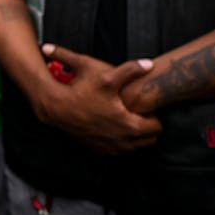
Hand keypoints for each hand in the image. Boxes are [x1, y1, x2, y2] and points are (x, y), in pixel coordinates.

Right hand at [32, 43, 161, 154]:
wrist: (57, 107)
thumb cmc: (81, 92)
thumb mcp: (107, 77)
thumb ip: (131, 70)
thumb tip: (149, 64)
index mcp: (129, 125)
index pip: (156, 128)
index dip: (153, 116)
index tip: (145, 108)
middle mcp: (122, 141)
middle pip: (149, 140)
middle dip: (147, 127)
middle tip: (138, 113)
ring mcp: (110, 148)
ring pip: (134, 147)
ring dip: (134, 136)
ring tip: (126, 119)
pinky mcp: (99, 150)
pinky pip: (118, 150)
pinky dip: (119, 141)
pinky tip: (112, 127)